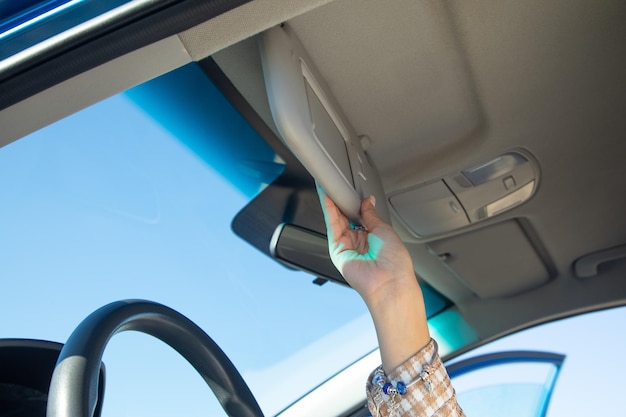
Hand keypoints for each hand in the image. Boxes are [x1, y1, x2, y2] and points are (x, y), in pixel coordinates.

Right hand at [318, 187, 430, 371]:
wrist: (390, 283)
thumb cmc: (395, 263)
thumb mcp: (385, 230)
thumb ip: (371, 215)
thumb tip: (367, 201)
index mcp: (372, 238)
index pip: (359, 215)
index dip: (354, 202)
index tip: (350, 188)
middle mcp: (358, 242)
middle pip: (346, 216)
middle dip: (341, 199)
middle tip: (336, 180)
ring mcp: (346, 246)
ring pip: (336, 218)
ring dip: (332, 201)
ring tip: (329, 182)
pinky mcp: (337, 249)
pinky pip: (332, 225)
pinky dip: (328, 209)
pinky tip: (327, 196)